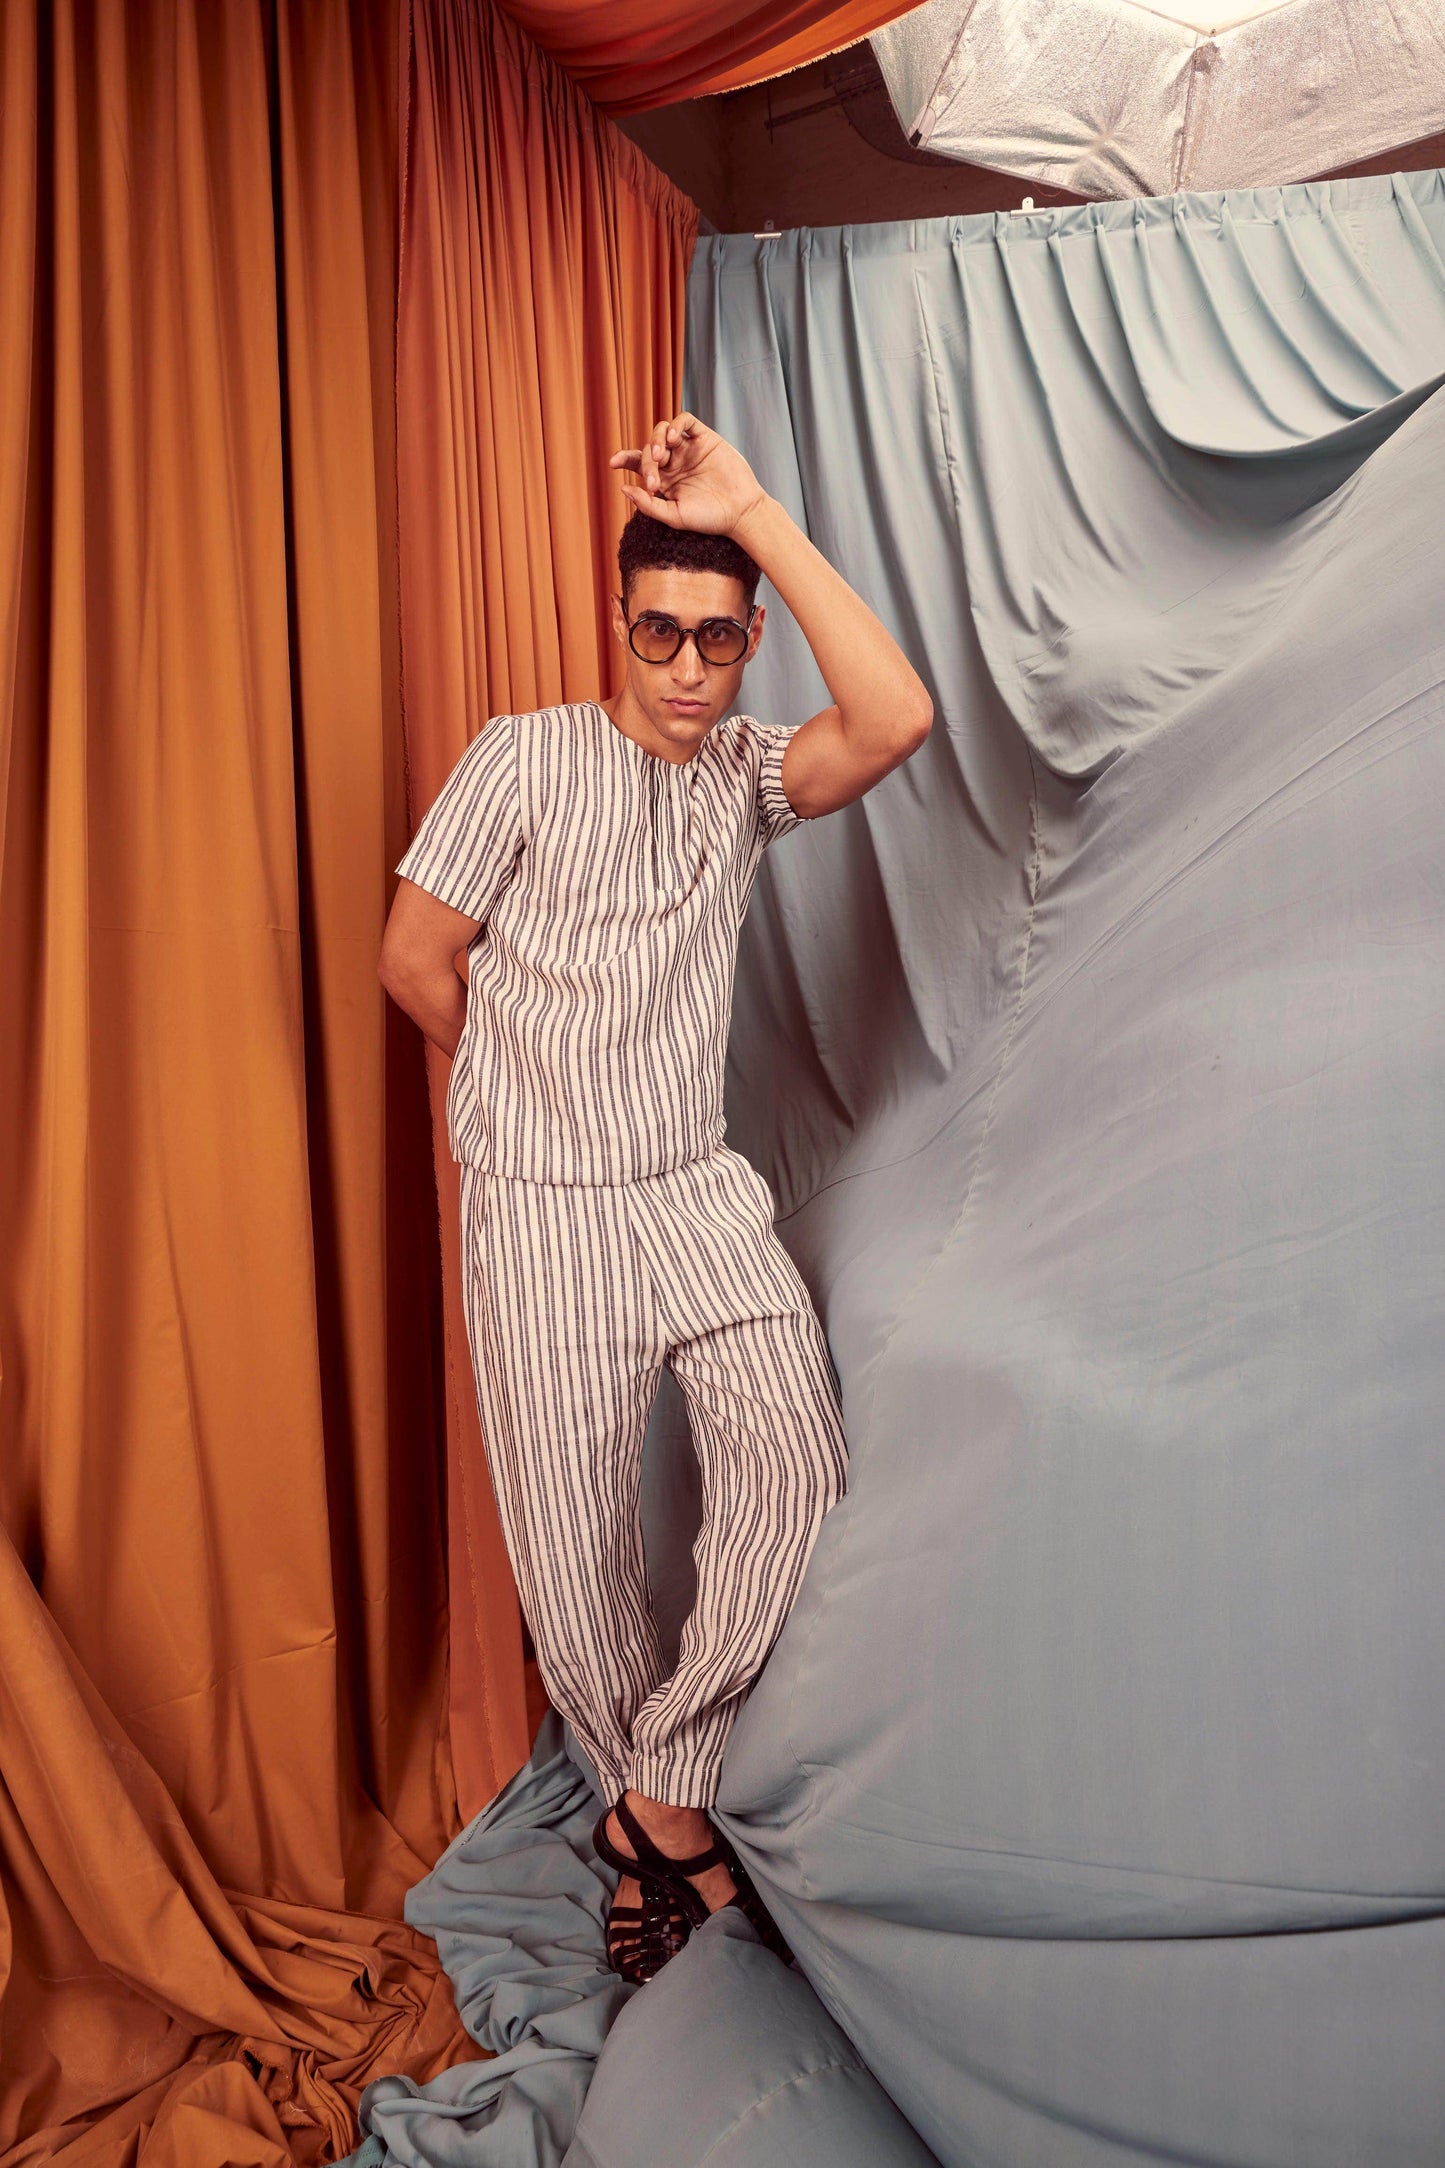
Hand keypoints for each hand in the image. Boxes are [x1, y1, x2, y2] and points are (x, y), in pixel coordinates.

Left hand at [609, 413, 765, 535]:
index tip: (614, 463)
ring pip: (663, 431)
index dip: (625, 459)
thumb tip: (623, 487)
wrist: (741, 512)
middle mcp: (675, 463)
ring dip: (656, 439)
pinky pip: (685, 421)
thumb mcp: (674, 516)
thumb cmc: (709, 519)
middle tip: (654, 480)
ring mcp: (689, 449)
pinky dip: (675, 424)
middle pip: (649, 448)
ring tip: (661, 456)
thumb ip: (648, 505)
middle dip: (646, 461)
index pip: (639, 463)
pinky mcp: (705, 439)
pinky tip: (674, 438)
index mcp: (665, 481)